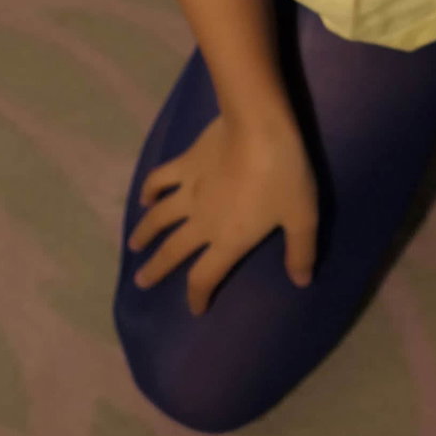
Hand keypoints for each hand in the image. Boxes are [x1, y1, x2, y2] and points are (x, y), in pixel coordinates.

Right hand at [127, 112, 317, 314]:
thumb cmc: (283, 175)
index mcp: (228, 239)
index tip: (194, 308)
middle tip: (140, 282)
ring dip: (144, 234)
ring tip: (133, 246)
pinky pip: (160, 179)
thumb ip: (301, 251)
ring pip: (159, 218)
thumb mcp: (302, 217)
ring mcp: (189, 191)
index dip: (197, 295)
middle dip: (157, 269)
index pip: (205, 276)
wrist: (258, 127)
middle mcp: (201, 222)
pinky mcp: (185, 163)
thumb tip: (301, 281)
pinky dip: (148, 190)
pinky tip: (143, 198)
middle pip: (173, 251)